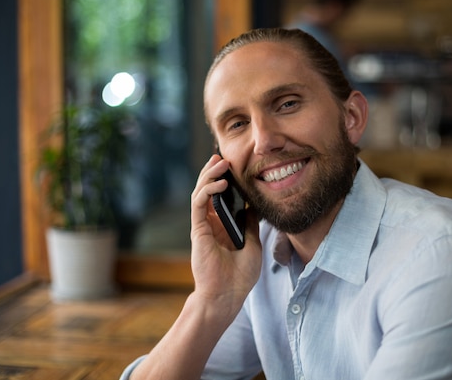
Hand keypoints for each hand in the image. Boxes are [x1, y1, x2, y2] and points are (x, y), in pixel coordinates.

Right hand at [189, 155, 261, 313]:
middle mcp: (211, 222)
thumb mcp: (253, 243)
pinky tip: (221, 183)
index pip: (223, 196)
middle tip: (223, 156)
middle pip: (210, 189)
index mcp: (223, 225)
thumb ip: (250, 223)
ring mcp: (203, 225)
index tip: (237, 165)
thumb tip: (254, 205)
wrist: (228, 295)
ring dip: (210, 175)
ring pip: (201, 192)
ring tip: (222, 163)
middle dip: (215, 171)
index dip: (227, 179)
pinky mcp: (198, 229)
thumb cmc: (240, 275)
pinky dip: (208, 190)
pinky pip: (199, 204)